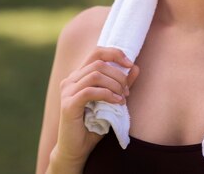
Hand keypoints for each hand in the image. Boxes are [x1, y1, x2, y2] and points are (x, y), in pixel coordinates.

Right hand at [52, 47, 139, 168]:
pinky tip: (117, 103)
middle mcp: (71, 80)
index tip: (130, 64)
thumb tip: (135, 67)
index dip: (115, 54)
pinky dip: (108, 94)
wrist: (76, 150)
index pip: (96, 53)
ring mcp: (67, 91)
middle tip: (126, 92)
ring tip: (122, 98)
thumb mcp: (112, 102)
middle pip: (99, 63)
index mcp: (79, 76)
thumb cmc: (93, 126)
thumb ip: (121, 85)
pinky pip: (90, 91)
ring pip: (95, 75)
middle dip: (118, 75)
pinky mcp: (68, 104)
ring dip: (114, 85)